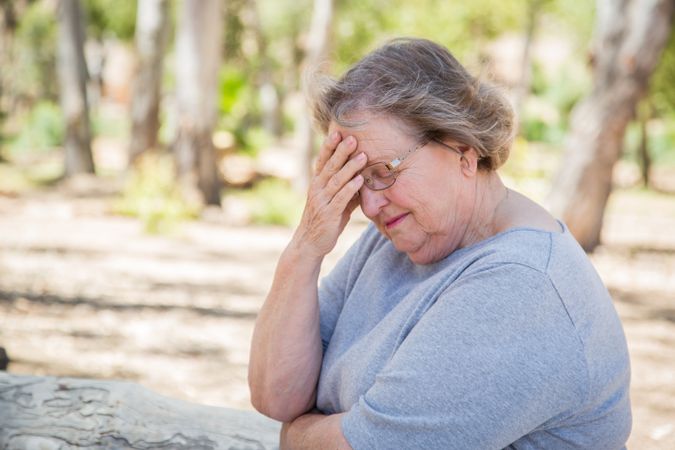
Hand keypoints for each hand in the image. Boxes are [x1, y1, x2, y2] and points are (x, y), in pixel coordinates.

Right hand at [292, 131, 365, 258]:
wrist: (310, 244)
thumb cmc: (325, 221)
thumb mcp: (335, 202)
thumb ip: (346, 190)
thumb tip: (363, 178)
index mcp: (317, 184)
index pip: (322, 161)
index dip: (329, 147)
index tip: (337, 132)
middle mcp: (317, 190)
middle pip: (329, 167)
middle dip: (341, 151)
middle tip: (352, 137)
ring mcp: (322, 201)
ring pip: (336, 181)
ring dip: (350, 167)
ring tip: (363, 156)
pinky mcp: (329, 214)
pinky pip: (341, 198)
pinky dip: (351, 188)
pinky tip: (361, 180)